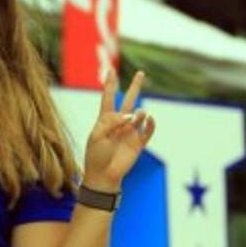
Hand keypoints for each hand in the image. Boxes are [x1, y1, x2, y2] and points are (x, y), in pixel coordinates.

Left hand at [82, 70, 156, 190]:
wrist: (103, 176)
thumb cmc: (96, 156)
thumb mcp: (97, 135)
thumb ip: (110, 121)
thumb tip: (130, 114)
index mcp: (105, 120)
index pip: (108, 98)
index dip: (109, 84)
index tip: (110, 70)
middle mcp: (119, 123)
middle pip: (128, 100)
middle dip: (134, 87)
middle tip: (140, 73)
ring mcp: (130, 132)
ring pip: (139, 114)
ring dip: (138, 113)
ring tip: (135, 117)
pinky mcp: (138, 143)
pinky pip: (148, 129)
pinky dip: (150, 123)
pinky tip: (149, 118)